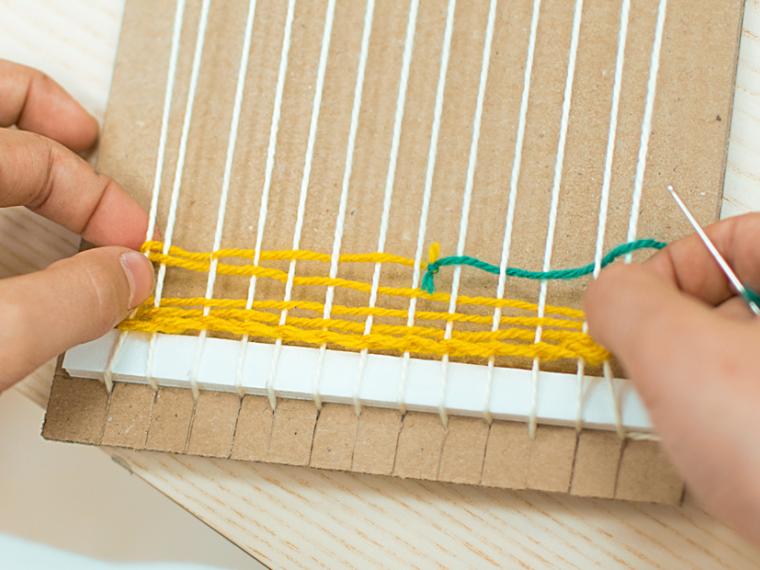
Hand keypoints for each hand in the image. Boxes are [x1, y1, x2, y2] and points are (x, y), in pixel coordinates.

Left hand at [0, 60, 152, 389]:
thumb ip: (68, 305)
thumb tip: (130, 279)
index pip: (27, 157)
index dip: (94, 197)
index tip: (131, 239)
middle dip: (45, 115)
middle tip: (89, 137)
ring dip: (20, 140)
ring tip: (58, 152)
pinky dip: (1, 188)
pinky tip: (16, 215)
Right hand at [585, 213, 759, 542]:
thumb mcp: (680, 357)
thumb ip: (626, 302)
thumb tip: (607, 295)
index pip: (733, 234)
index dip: (668, 269)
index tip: (633, 312)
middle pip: (741, 298)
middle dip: (683, 336)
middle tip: (661, 372)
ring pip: (747, 355)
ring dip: (705, 384)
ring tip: (701, 422)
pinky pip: (756, 398)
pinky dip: (734, 416)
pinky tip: (730, 449)